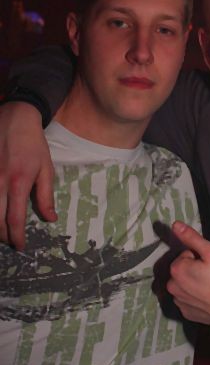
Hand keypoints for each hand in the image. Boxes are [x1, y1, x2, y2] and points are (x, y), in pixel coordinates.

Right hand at [0, 102, 55, 248]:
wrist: (15, 118)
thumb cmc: (33, 145)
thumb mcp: (46, 170)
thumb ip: (46, 196)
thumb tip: (50, 219)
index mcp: (18, 184)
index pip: (14, 220)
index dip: (17, 237)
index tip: (21, 246)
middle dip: (3, 235)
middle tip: (11, 241)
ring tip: (2, 231)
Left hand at [167, 221, 209, 323]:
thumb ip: (191, 238)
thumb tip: (175, 225)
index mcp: (176, 269)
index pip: (185, 256)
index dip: (198, 258)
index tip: (209, 265)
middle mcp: (172, 286)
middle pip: (182, 271)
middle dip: (193, 271)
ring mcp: (178, 301)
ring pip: (184, 285)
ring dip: (193, 284)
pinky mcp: (185, 313)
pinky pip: (187, 300)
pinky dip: (194, 298)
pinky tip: (207, 298)